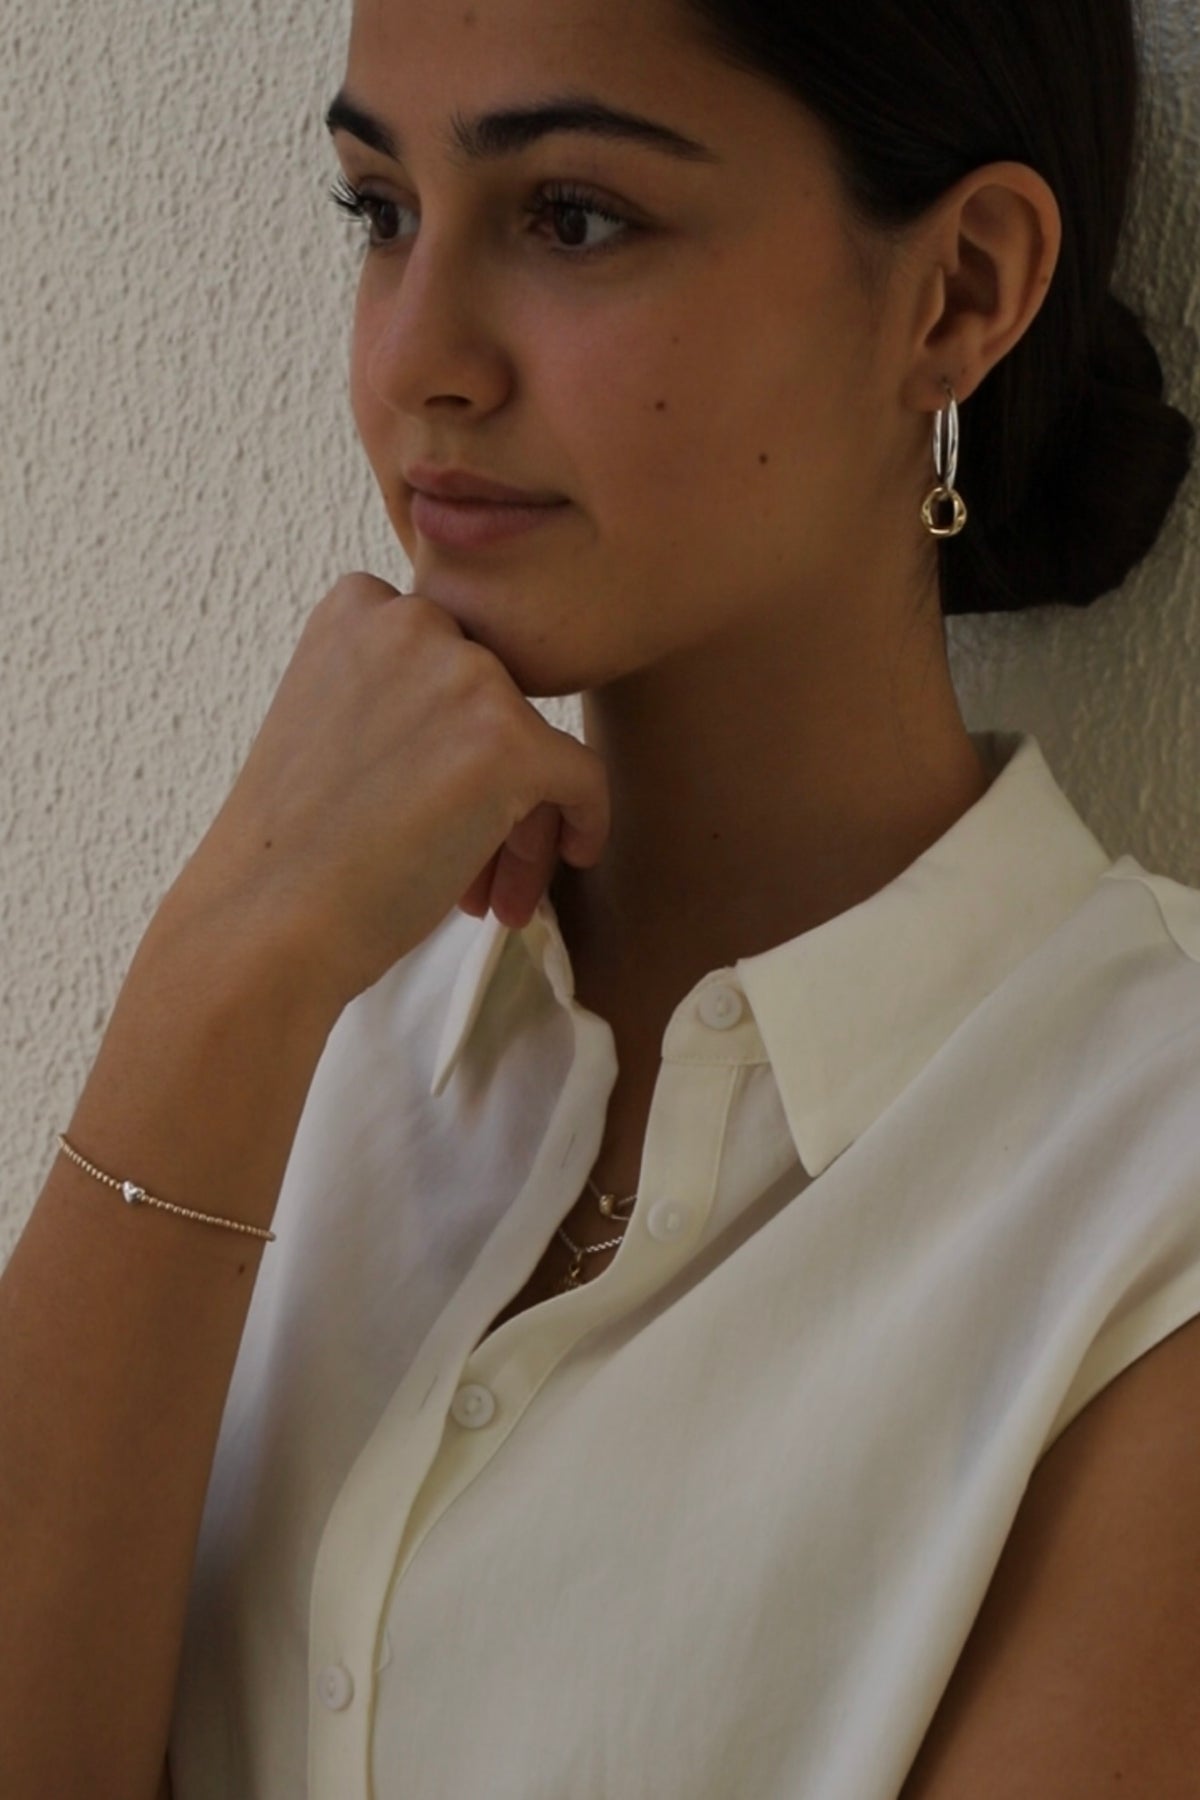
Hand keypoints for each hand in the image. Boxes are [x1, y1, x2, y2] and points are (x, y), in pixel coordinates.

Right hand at [157, 574, 610, 1012]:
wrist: (267, 923)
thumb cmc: (291, 849)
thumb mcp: (326, 722)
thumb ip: (397, 691)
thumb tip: (487, 712)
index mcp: (357, 608)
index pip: (450, 654)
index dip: (450, 730)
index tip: (429, 793)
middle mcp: (412, 621)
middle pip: (496, 698)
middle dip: (489, 777)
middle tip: (464, 857)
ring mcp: (464, 677)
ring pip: (536, 742)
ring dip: (523, 815)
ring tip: (490, 889)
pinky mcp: (507, 741)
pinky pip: (584, 775)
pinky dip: (584, 819)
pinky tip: (570, 857)